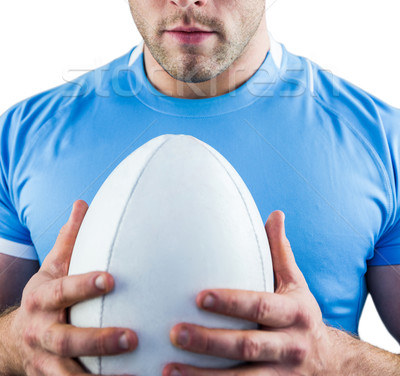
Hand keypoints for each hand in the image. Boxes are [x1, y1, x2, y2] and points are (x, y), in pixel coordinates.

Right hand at [10, 200, 137, 374]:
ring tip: (132, 375)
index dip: (84, 285)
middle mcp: (41, 332)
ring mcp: (44, 363)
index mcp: (41, 298)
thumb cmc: (46, 296)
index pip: (63, 291)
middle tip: (132, 337)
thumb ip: (69, 240)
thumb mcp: (52, 267)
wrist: (14, 339)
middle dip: (98, 341)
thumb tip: (83, 202)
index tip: (111, 279)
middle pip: (67, 341)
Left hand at [164, 210, 332, 375]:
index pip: (260, 306)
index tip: (199, 297)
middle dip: (210, 341)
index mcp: (294, 313)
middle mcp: (290, 346)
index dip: (231, 302)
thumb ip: (280, 252)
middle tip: (174, 333)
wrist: (333, 366)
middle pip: (248, 345)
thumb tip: (275, 214)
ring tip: (168, 369)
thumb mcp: (297, 284)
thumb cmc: (302, 316)